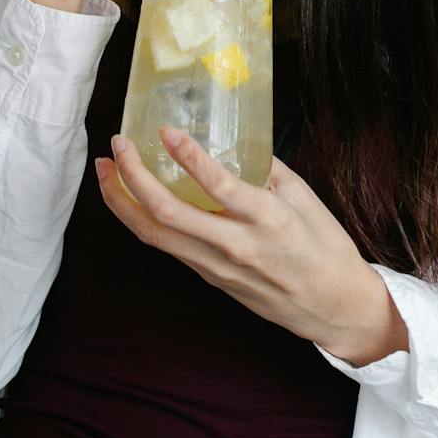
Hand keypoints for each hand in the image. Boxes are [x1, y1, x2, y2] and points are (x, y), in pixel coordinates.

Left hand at [95, 128, 409, 366]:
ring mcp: (216, 266)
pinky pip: (167, 246)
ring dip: (121, 201)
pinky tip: (131, 199)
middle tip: (117, 145)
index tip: (165, 131)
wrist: (333, 307)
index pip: (218, 186)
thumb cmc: (326, 249)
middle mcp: (235, 245)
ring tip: (105, 171)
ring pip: (154, 234)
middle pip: (166, 213)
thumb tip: (236, 142)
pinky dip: (141, 219)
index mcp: (268, 220)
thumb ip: (269, 169)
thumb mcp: (307, 199)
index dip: (187, 156)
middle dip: (132, 176)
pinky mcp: (209, 277)